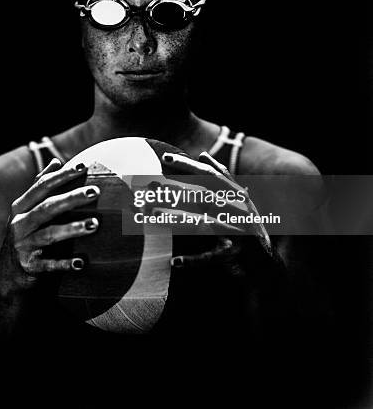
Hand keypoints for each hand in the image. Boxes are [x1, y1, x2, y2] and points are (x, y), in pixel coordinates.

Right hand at [0, 157, 99, 290]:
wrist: (6, 277)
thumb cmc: (26, 237)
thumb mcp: (27, 211)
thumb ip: (40, 187)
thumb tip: (56, 161)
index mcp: (21, 207)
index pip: (42, 186)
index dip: (62, 175)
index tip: (83, 165)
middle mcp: (19, 224)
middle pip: (48, 207)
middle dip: (72, 198)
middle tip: (95, 191)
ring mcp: (22, 246)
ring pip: (49, 234)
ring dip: (72, 228)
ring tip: (95, 224)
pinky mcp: (28, 267)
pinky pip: (49, 265)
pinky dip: (65, 263)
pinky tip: (82, 263)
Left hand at [161, 150, 272, 271]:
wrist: (268, 264)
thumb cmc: (249, 227)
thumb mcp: (239, 198)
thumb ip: (222, 176)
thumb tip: (202, 154)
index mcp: (235, 196)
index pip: (209, 175)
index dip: (188, 165)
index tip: (165, 158)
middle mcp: (236, 210)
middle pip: (200, 196)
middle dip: (175, 189)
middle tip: (150, 185)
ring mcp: (235, 232)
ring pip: (201, 223)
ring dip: (176, 218)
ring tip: (154, 214)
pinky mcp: (233, 254)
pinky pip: (210, 257)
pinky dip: (193, 260)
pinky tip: (175, 262)